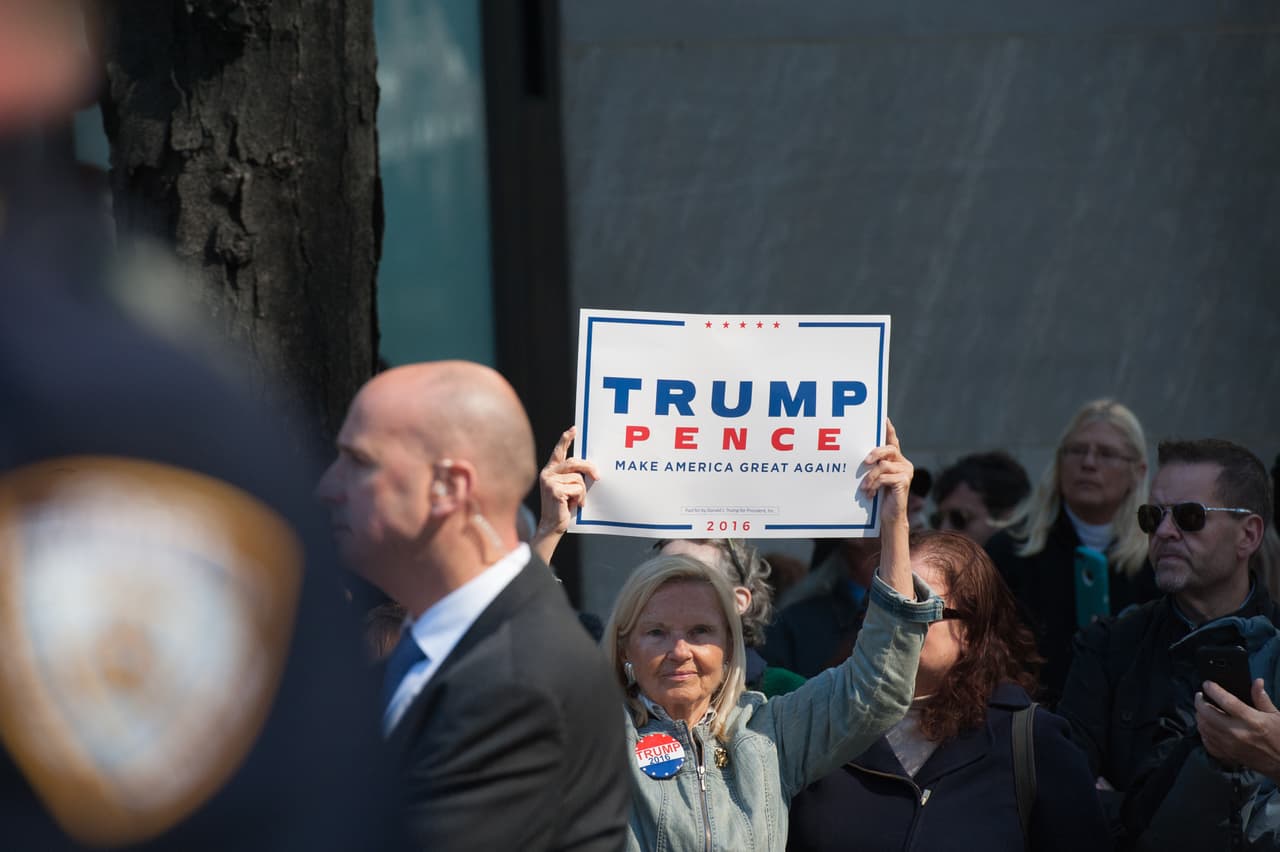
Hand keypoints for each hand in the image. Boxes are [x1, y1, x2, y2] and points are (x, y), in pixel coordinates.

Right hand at [530, 427, 599, 563]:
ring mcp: (550, 481)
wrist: (551, 526)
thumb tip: (589, 469)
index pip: (558, 452)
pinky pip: (578, 489)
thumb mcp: (566, 488)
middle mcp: (547, 473)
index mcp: (550, 471)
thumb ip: (571, 477)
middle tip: (597, 477)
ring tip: (576, 501)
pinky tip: (573, 505)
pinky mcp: (555, 490)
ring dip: (582, 492)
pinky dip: (580, 498)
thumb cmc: (561, 507)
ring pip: (578, 479)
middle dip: (589, 468)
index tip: (574, 429)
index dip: (566, 439)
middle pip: (574, 463)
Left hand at [861, 418, 912, 529]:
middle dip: (875, 453)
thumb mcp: (875, 478)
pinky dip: (874, 485)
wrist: (890, 516)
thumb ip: (874, 466)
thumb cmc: (880, 497)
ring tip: (864, 488)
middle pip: (888, 449)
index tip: (884, 418)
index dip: (889, 430)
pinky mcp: (905, 482)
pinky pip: (885, 478)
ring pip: (883, 465)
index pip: (893, 441)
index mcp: (897, 460)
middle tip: (864, 462)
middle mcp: (904, 463)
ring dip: (870, 477)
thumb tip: (862, 458)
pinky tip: (870, 494)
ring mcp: (906, 472)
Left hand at [1195, 678, 1279, 780]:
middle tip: (1200, 695)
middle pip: (1208, 714)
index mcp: (1252, 721)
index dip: (1213, 690)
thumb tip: (1257, 682)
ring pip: (1204, 727)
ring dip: (1199, 716)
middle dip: (1199, 701)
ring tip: (1202, 709)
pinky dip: (1203, 732)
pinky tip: (1206, 726)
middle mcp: (1238, 733)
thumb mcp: (1276, 716)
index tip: (1207, 684)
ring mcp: (1230, 745)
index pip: (1226, 701)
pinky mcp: (1228, 755)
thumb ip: (1262, 699)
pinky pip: (1207, 742)